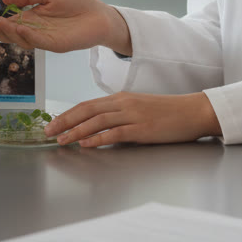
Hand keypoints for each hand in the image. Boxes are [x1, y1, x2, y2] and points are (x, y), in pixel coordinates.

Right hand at [0, 0, 131, 54]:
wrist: (100, 14)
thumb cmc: (78, 2)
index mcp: (31, 18)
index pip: (6, 23)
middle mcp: (34, 31)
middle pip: (8, 34)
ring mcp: (44, 40)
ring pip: (20, 39)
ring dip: (7, 32)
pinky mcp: (56, 45)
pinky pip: (38, 41)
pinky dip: (27, 35)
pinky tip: (18, 27)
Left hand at [44, 92, 221, 147]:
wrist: (193, 111)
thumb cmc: (167, 112)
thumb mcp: (138, 109)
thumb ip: (119, 115)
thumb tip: (98, 128)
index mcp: (121, 97)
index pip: (87, 104)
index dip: (68, 113)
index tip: (52, 122)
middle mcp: (124, 103)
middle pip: (87, 110)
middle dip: (65, 121)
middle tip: (48, 131)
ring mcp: (133, 115)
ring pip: (97, 120)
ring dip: (77, 130)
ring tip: (62, 139)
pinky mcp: (142, 129)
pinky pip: (115, 132)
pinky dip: (98, 138)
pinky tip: (86, 143)